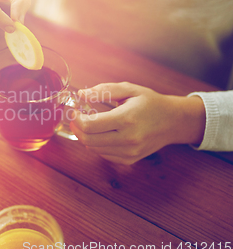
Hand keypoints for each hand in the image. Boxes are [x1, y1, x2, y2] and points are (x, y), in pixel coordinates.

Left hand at [70, 82, 205, 164]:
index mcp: (127, 118)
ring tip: (88, 125)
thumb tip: (82, 94)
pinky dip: (97, 145)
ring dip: (86, 137)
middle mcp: (129, 138)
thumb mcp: (129, 89)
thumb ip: (104, 90)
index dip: (76, 119)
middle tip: (76, 119)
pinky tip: (101, 134)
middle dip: (77, 129)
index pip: (90, 125)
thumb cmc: (150, 103)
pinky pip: (104, 155)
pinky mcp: (130, 159)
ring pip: (94, 149)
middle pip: (89, 140)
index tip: (74, 111)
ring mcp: (130, 151)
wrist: (173, 121)